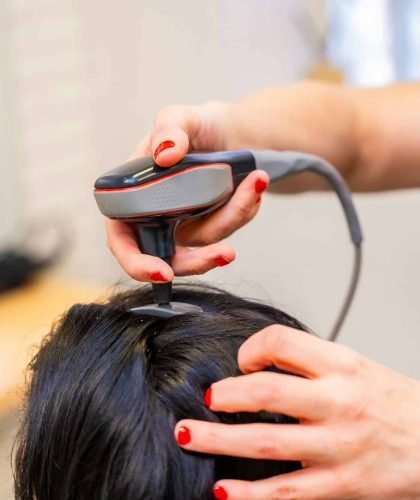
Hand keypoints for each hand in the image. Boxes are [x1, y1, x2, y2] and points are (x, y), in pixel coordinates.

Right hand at [106, 101, 268, 281]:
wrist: (227, 130)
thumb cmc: (193, 125)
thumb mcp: (179, 117)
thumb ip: (168, 129)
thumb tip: (165, 154)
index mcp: (132, 198)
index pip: (122, 241)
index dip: (137, 263)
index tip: (163, 272)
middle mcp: (156, 217)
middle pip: (169, 258)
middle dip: (200, 260)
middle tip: (227, 253)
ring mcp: (186, 224)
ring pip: (207, 242)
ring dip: (234, 215)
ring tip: (256, 181)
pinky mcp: (212, 223)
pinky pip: (229, 227)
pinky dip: (244, 207)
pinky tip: (254, 184)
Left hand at [175, 325, 419, 498]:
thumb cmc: (392, 401)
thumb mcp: (355, 365)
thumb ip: (309, 361)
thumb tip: (258, 360)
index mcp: (341, 364)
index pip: (280, 342)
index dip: (252, 349)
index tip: (243, 362)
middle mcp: (337, 401)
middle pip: (266, 391)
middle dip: (225, 394)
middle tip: (205, 397)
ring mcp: (337, 445)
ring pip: (266, 442)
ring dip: (220, 440)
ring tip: (187, 435)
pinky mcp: (340, 485)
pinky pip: (286, 492)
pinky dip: (250, 495)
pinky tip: (224, 491)